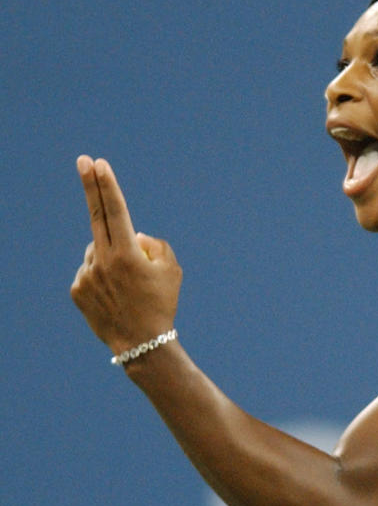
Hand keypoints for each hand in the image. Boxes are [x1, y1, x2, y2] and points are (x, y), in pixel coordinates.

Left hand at [71, 156, 181, 357]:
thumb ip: (156, 245)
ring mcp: (87, 275)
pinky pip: (89, 272)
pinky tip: (114, 296)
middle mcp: (103, 261)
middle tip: (83, 160)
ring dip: (110, 256)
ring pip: (97, 251)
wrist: (142, 344)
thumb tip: (135, 235)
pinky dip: (101, 277)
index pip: (115, 212)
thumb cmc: (163, 305)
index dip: (107, 186)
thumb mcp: (172, 272)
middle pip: (96, 216)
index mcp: (127, 255)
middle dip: (91, 186)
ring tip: (126, 285)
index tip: (99, 164)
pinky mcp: (77, 290)